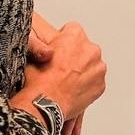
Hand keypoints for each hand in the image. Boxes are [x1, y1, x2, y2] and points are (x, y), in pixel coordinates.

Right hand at [17, 17, 105, 134]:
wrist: (45, 104)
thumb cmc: (38, 79)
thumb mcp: (33, 50)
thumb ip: (43, 40)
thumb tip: (39, 33)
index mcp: (75, 35)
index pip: (71, 31)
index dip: (61, 42)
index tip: (55, 52)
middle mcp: (91, 49)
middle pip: (83, 48)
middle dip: (74, 56)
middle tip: (58, 69)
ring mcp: (98, 67)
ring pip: (90, 65)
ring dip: (81, 70)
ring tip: (64, 82)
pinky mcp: (100, 85)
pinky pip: (94, 82)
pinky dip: (86, 85)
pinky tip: (71, 90)